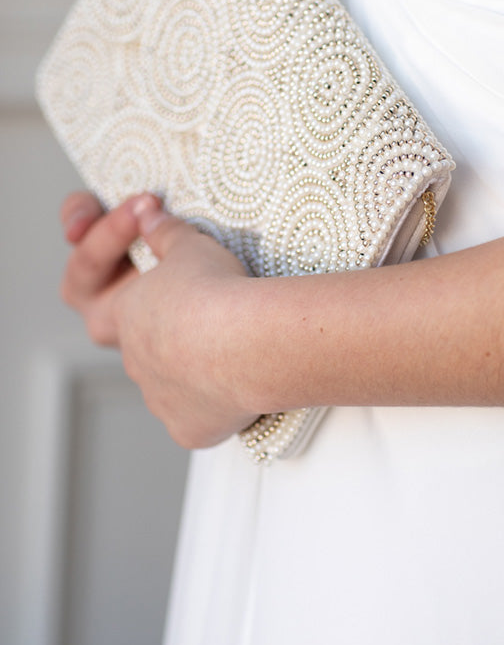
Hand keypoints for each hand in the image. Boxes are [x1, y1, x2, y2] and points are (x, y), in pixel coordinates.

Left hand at [60, 191, 254, 447]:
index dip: (142, 280)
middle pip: (142, 348)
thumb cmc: (215, 292)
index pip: (116, 300)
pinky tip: (239, 385)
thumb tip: (149, 217)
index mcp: (123, 315)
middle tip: (203, 313)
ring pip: (170, 384)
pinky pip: (197, 416)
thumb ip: (165, 233)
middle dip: (167, 332)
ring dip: (192, 367)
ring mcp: (159, 399)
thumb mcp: (189, 246)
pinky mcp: (187, 428)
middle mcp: (134, 361)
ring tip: (232, 347)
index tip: (177, 263)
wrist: (245, 345)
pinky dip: (214, 403)